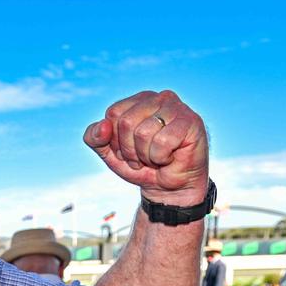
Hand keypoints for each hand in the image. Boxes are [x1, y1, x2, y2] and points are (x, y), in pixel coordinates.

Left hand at [84, 90, 208, 205]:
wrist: (169, 188)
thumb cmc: (141, 166)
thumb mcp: (109, 153)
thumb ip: (94, 138)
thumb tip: (103, 126)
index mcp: (138, 100)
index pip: (113, 114)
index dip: (115, 140)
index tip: (127, 150)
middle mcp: (158, 98)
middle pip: (126, 122)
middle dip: (130, 149)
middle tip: (142, 158)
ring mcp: (177, 107)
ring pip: (144, 133)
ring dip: (146, 155)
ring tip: (156, 158)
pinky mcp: (191, 121)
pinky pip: (163, 141)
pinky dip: (161, 157)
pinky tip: (170, 157)